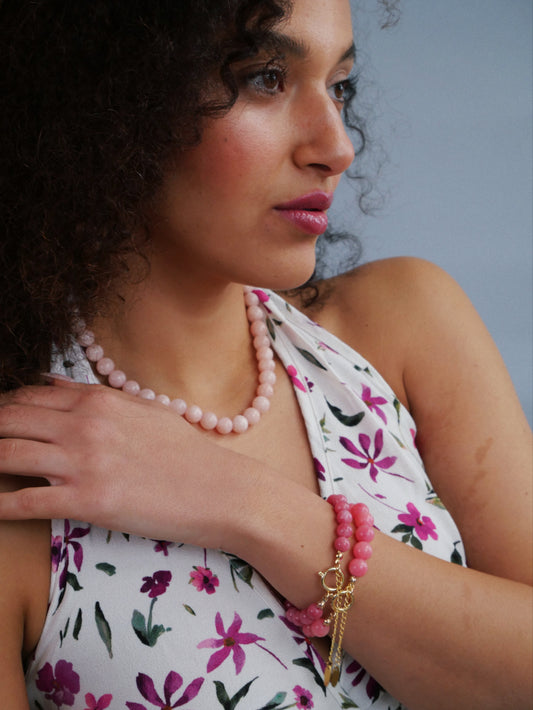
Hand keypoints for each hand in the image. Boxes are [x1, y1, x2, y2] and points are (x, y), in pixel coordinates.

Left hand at [0, 377, 253, 546]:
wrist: (220, 489)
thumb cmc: (185, 452)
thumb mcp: (143, 409)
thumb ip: (93, 395)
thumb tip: (48, 382)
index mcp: (98, 401)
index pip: (26, 396)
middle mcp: (85, 425)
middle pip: (7, 420)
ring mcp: (85, 462)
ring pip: (7, 454)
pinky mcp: (89, 501)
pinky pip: (24, 502)